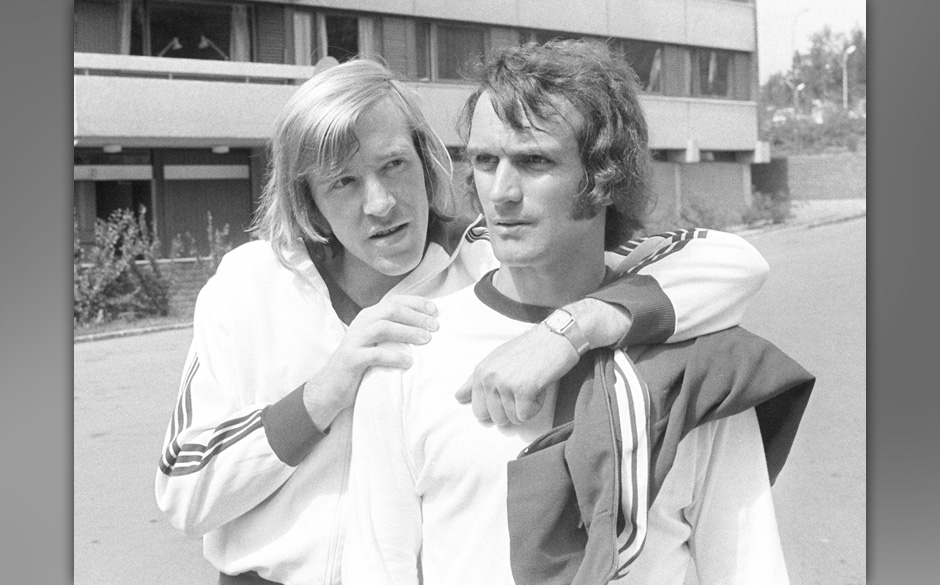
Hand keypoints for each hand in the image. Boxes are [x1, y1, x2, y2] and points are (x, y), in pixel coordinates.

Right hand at [305, 295, 438, 429]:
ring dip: (407, 332)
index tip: (435, 310)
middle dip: (415, 316)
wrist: (331, 386)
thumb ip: (393, 331)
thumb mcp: (376, 342)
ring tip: (426, 340)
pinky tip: (408, 362)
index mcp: (369, 316)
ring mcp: (355, 340)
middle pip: (391, 310)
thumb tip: (426, 327)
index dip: (416, 303)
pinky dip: (394, 356)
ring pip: (383, 327)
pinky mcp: (351, 359)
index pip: (394, 301)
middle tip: (435, 326)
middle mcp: (361, 323)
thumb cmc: (361, 363)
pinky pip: (375, 354)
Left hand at [455, 323, 578, 424]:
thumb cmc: (529, 349)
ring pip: (512, 419)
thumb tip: (458, 398)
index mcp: (480, 372)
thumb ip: (475, 381)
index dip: (495, 408)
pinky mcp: (523, 390)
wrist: (555, 336)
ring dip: (525, 407)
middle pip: (495, 418)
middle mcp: (489, 378)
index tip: (508, 394)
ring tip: (531, 385)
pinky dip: (536, 406)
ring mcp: (505, 384)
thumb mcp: (496, 360)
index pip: (478, 410)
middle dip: (511, 410)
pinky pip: (525, 416)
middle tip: (522, 389)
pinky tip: (539, 387)